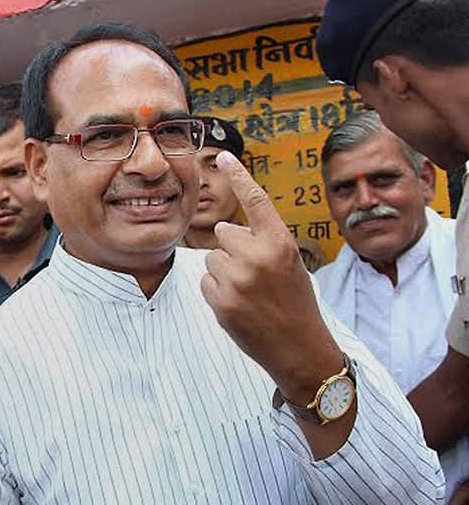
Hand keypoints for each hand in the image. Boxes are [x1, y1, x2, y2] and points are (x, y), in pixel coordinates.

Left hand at [200, 152, 342, 401]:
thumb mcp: (290, 263)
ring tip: (248, 291)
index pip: (256, 201)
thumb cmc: (295, 302)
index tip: (223, 156)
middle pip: (223, 233)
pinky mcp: (221, 302)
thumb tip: (223, 229)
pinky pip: (205, 282)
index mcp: (281, 243)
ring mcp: (238, 280)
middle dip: (232, 248)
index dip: (239, 176)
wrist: (299, 348)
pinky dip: (216, 291)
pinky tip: (238, 305)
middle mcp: (258, 257)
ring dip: (223, 271)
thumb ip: (261, 242)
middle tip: (254, 273)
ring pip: (211, 258)